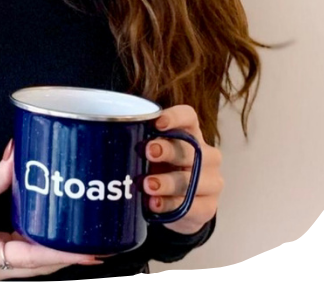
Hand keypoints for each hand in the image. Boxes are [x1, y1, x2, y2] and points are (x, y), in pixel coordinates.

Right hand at [0, 139, 106, 278]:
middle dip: (70, 255)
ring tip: (83, 238)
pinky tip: (53, 233)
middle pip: (41, 265)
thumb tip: (19, 158)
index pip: (34, 258)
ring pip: (34, 264)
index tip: (90, 251)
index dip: (65, 254)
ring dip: (57, 251)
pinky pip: (22, 256)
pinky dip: (40, 246)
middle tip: (98, 241)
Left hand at [144, 104, 222, 234]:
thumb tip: (112, 136)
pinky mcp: (208, 206)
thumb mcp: (152, 152)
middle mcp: (206, 155)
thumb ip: (140, 142)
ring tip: (147, 185)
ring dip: (168, 182)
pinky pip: (193, 206)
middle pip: (190, 148)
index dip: (175, 117)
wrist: (177, 204)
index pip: (188, 117)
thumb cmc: (160, 168)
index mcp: (191, 133)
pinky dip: (171, 205)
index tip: (157, 123)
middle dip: (167, 150)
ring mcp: (211, 181)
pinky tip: (155, 203)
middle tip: (147, 152)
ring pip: (193, 179)